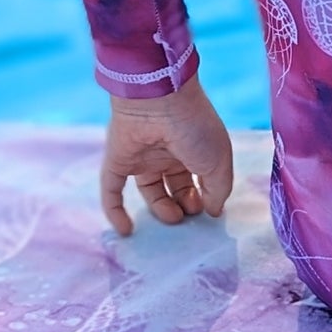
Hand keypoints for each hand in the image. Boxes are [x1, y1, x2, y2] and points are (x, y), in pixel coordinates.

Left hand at [100, 76, 233, 235]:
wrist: (159, 99)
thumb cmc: (196, 128)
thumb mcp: (219, 162)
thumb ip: (218, 191)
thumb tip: (213, 212)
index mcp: (194, 150)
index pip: (198, 180)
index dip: (204, 198)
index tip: (209, 212)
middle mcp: (168, 153)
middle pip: (175, 187)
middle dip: (184, 204)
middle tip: (190, 215)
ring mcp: (142, 157)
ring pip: (149, 190)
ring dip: (160, 210)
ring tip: (173, 219)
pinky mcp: (117, 161)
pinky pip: (112, 190)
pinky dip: (115, 211)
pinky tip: (125, 231)